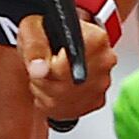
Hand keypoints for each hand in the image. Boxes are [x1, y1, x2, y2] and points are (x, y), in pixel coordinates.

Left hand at [19, 8, 115, 124]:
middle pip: (63, 87)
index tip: (43, 60)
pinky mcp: (97, 100)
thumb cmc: (48, 30)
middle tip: (43, 64)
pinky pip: (67, 110)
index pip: (62, 68)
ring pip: (62, 101)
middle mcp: (104, 62)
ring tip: (49, 72)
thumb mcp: (33, 28)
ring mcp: (103, 83)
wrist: (60, 37)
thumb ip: (34, 47)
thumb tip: (39, 70)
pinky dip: (55, 102)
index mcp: (94, 39)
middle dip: (44, 80)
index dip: (45, 67)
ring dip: (47, 91)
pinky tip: (56, 84)